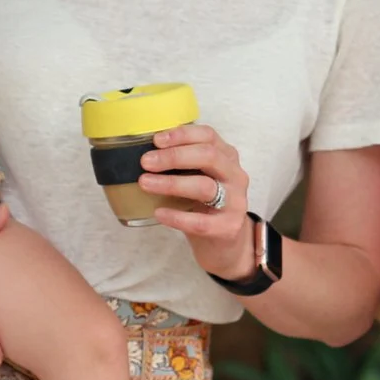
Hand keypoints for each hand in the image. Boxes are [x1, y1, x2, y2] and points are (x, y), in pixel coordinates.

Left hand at [143, 123, 257, 279]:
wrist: (225, 244)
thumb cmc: (204, 205)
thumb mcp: (198, 177)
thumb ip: (182, 164)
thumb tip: (145, 153)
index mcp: (226, 157)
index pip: (208, 136)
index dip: (182, 135)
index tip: (156, 140)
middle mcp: (235, 176)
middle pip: (209, 156)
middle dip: (174, 157)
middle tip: (146, 162)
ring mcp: (235, 202)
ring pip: (205, 187)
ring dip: (171, 183)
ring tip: (145, 183)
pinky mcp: (229, 227)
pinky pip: (200, 221)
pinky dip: (176, 216)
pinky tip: (159, 213)